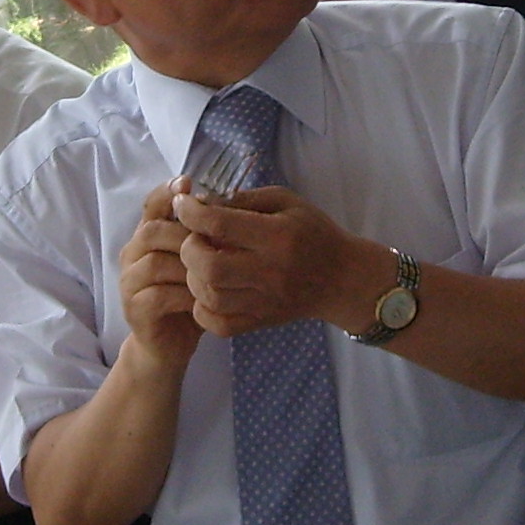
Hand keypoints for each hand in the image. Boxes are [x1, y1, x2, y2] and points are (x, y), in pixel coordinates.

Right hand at [118, 181, 203, 371]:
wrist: (169, 345)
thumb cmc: (189, 296)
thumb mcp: (199, 262)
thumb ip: (203, 235)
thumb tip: (229, 203)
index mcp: (147, 237)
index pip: (151, 205)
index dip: (167, 192)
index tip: (188, 181)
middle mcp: (132, 255)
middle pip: (152, 231)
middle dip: (187, 235)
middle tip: (217, 242)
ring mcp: (129, 283)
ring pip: (155, 263)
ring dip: (188, 267)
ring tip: (216, 273)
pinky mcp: (135, 310)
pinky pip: (158, 295)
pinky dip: (184, 295)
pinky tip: (205, 298)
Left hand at [170, 183, 367, 335]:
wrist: (342, 278)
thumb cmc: (313, 233)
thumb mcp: (286, 202)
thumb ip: (244, 199)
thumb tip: (201, 203)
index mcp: (278, 235)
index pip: (221, 224)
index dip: (191, 212)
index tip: (183, 204)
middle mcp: (271, 271)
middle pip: (209, 266)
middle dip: (189, 248)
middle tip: (194, 239)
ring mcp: (266, 301)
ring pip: (209, 297)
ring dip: (193, 277)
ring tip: (200, 263)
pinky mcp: (262, 321)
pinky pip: (218, 324)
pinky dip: (202, 308)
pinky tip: (208, 290)